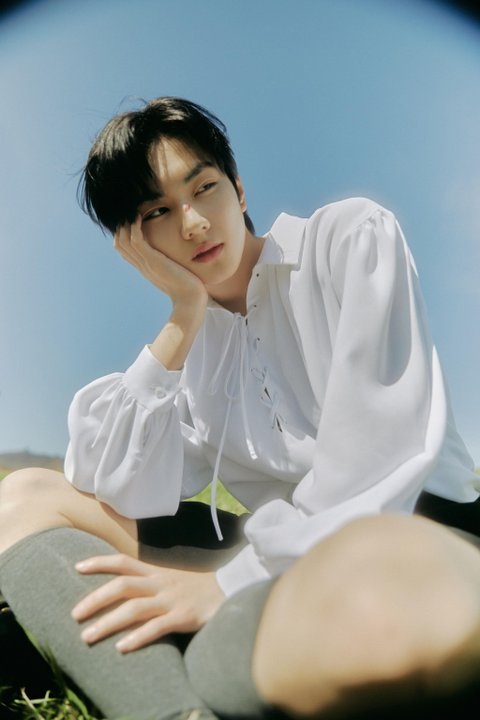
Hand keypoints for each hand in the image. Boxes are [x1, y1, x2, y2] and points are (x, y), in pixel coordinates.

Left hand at [71, 554, 225, 652]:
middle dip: (96, 598)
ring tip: (87, 637)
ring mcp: (171, 600)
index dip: (100, 562)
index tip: (77, 567)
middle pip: (123, 585)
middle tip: (74, 614)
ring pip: (135, 608)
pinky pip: (157, 627)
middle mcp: (160, 584)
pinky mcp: (183, 616)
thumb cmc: (195, 589)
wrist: (230, 590)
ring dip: (108, 622)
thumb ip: (148, 582)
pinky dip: (138, 637)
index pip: (123, 562)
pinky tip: (122, 648)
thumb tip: (119, 589)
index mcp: (155, 573)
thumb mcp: (170, 579)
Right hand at [115, 217, 207, 308]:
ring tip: (132, 209)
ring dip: (126, 223)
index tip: (132, 219)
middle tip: (130, 211)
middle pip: (119, 244)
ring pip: (123, 240)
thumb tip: (180, 257)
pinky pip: (135, 240)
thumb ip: (173, 263)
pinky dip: (134, 226)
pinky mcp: (151, 260)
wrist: (191, 300)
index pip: (124, 250)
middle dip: (121, 226)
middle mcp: (141, 265)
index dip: (124, 234)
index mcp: (146, 268)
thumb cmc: (189, 287)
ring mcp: (145, 263)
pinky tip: (139, 216)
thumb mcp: (177, 272)